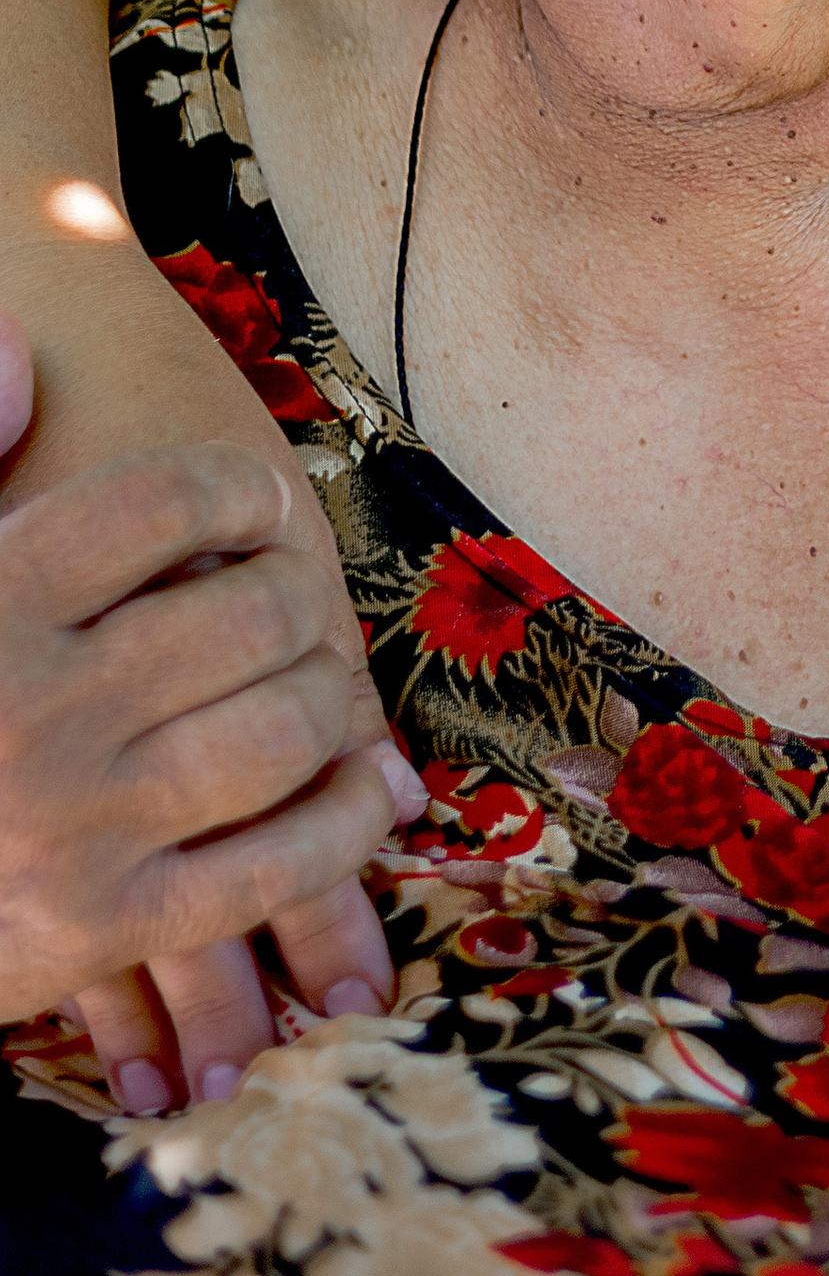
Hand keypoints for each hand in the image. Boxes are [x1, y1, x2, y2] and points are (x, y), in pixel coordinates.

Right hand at [0, 312, 418, 1097]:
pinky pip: (280, 863)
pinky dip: (342, 818)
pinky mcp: (104, 930)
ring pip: (283, 730)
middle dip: (300, 591)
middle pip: (253, 613)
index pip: (163, 502)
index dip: (239, 489)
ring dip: (328, 695)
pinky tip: (348, 787)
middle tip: (292, 598)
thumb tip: (19, 345)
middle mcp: (35, 710)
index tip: (257, 503)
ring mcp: (76, 828)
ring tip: (311, 680)